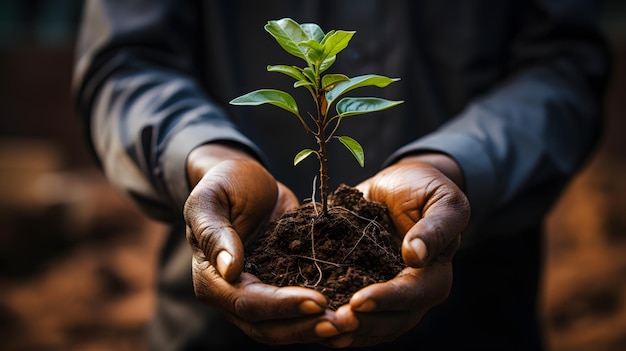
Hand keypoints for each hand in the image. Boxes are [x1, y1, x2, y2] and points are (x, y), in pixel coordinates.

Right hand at [184, 144, 339, 343]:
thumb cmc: (224, 184)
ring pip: (285, 327)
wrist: (245, 179)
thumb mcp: (211, 198)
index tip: (317, 301)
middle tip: (342, 323)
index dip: (282, 306)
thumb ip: (214, 232)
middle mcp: (233, 296)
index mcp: (212, 279)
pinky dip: (321, 316)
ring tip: (351, 325)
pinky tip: (351, 316)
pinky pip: (299, 311)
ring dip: (316, 329)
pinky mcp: (281, 286)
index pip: (247, 303)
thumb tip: (229, 270)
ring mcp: (259, 295)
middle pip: (267, 327)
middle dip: (304, 327)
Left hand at [325, 154, 469, 346]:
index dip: (387, 300)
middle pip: (393, 321)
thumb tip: (417, 256)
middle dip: (363, 323)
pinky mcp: (364, 289)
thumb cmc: (424, 188)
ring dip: (347, 331)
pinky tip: (312, 323)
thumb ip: (436, 226)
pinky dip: (335, 323)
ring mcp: (388, 296)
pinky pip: (354, 315)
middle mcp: (413, 293)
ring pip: (372, 326)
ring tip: (319, 327)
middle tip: (333, 322)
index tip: (359, 300)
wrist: (399, 184)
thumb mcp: (441, 199)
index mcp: (435, 274)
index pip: (414, 294)